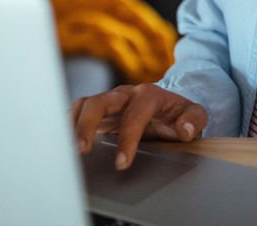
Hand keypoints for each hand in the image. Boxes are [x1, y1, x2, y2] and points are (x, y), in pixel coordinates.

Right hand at [71, 84, 207, 169]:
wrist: (168, 106)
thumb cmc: (178, 113)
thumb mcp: (195, 114)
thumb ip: (194, 120)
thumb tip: (184, 130)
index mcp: (149, 95)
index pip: (135, 114)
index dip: (128, 139)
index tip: (122, 163)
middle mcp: (125, 94)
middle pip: (100, 102)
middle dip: (88, 125)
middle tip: (82, 150)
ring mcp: (110, 101)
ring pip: (85, 105)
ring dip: (73, 124)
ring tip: (66, 147)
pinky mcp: (99, 110)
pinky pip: (78, 111)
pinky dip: (68, 123)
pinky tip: (61, 140)